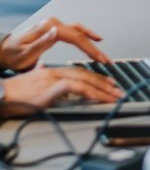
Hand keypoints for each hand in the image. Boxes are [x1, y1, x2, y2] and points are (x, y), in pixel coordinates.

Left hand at [0, 17, 111, 71]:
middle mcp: (53, 24)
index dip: (90, 49)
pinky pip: (74, 30)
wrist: (4, 51)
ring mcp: (54, 25)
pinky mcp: (54, 29)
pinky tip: (93, 38)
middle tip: (106, 60)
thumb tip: (55, 31)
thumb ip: (41, 43)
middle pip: (80, 34)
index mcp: (49, 28)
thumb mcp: (25, 54)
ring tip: (102, 52)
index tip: (99, 59)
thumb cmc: (12, 55)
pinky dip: (85, 35)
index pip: (76, 37)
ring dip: (92, 41)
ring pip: (79, 30)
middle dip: (95, 48)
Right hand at [1, 66, 121, 111]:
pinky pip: (73, 88)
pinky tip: (96, 97)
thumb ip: (43, 79)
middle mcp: (54, 73)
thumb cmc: (13, 93)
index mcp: (51, 71)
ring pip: (83, 81)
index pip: (79, 72)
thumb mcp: (32, 83)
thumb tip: (48, 77)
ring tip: (113, 97)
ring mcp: (52, 81)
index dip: (96, 78)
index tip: (108, 83)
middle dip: (104, 84)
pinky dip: (87, 91)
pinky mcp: (48, 90)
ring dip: (101, 90)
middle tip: (118, 91)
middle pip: (85, 75)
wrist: (0, 94)